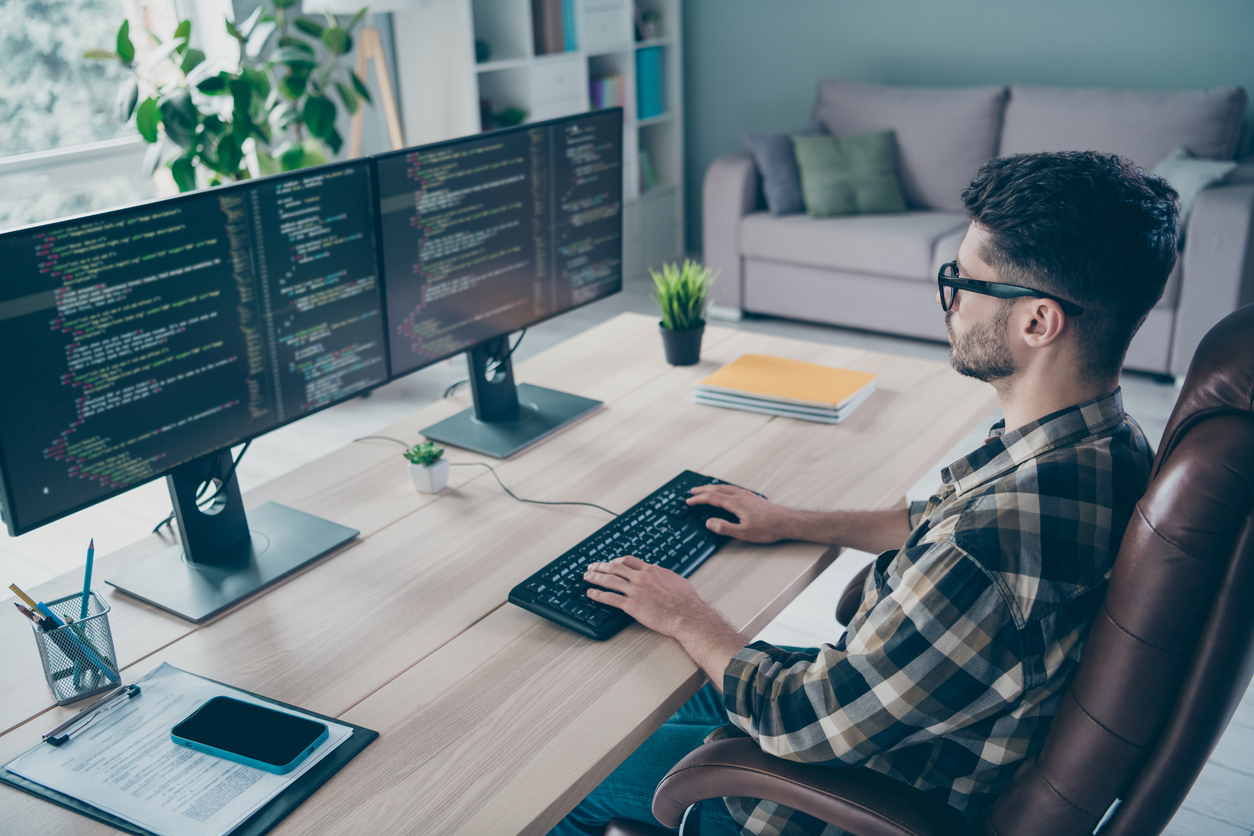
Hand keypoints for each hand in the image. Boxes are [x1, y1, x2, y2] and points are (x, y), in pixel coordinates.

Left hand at [584, 555, 712, 636]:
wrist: (687, 615)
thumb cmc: (686, 601)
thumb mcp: (677, 580)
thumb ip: (665, 575)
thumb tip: (662, 573)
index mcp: (652, 571)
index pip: (629, 561)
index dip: (616, 561)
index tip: (611, 562)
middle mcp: (641, 578)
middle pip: (615, 568)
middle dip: (601, 566)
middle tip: (592, 567)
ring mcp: (635, 591)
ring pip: (610, 580)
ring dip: (595, 578)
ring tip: (587, 577)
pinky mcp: (632, 605)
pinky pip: (611, 598)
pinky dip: (598, 595)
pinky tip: (591, 594)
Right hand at [687, 484, 795, 542]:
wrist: (787, 522)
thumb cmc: (769, 528)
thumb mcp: (744, 533)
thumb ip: (725, 528)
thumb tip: (710, 523)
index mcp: (736, 503)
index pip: (712, 498)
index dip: (699, 499)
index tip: (689, 501)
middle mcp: (741, 496)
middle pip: (717, 489)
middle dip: (703, 490)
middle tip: (692, 491)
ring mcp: (747, 495)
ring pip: (725, 487)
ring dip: (713, 488)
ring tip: (705, 489)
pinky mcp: (753, 497)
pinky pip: (733, 488)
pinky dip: (723, 488)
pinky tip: (725, 492)